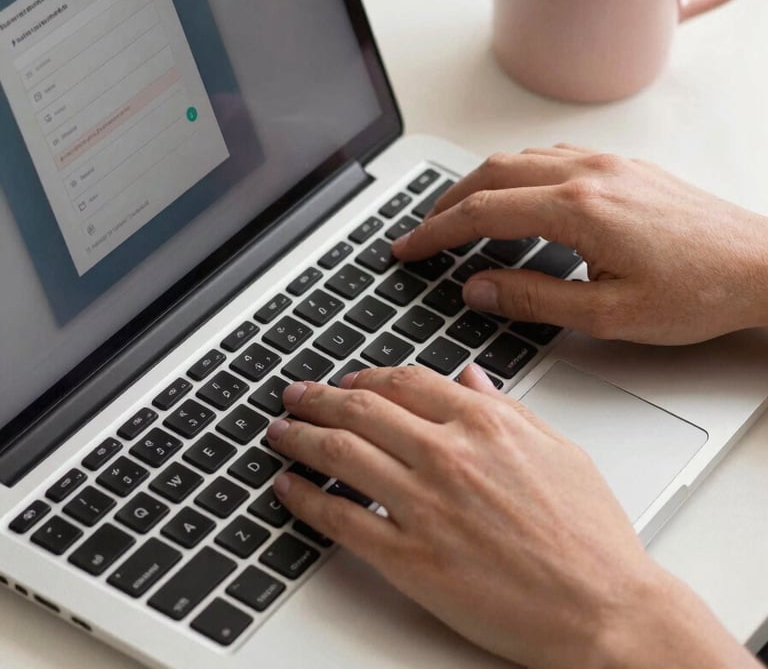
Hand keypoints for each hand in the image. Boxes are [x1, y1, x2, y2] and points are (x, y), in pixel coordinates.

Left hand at [266, 366, 757, 668]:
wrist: (605, 610)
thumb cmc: (590, 536)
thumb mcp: (558, 450)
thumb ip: (507, 409)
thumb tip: (470, 380)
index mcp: (485, 424)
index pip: (404, 381)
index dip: (366, 376)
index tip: (348, 380)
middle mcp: (448, 455)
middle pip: (362, 409)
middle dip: (319, 397)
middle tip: (294, 396)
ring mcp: (425, 506)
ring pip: (342, 455)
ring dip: (301, 438)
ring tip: (281, 432)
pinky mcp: (410, 559)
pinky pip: (341, 520)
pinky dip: (306, 500)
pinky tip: (288, 489)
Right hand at [392, 145, 767, 344]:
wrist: (765, 267)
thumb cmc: (699, 292)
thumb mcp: (608, 316)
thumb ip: (535, 300)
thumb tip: (480, 287)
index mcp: (578, 209)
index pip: (482, 213)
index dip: (435, 232)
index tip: (408, 247)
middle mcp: (587, 175)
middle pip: (491, 174)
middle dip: (445, 203)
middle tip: (422, 232)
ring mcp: (607, 165)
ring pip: (519, 160)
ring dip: (479, 184)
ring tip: (456, 214)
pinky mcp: (623, 168)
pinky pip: (551, 157)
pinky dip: (515, 173)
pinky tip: (515, 195)